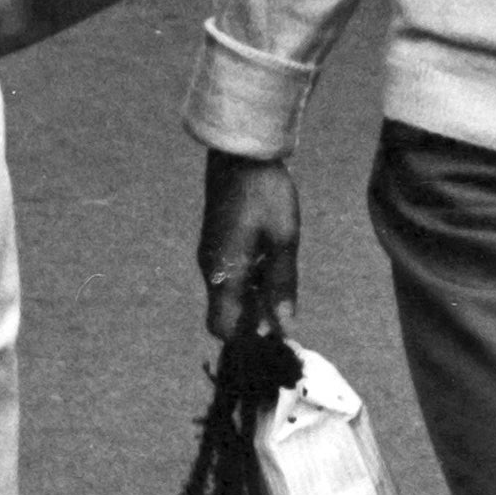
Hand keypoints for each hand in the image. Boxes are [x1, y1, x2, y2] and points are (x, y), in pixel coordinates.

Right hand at [199, 151, 300, 343]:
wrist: (240, 154)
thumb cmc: (265, 194)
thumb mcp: (284, 240)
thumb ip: (282, 285)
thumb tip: (285, 326)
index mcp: (225, 274)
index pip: (223, 328)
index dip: (246, 340)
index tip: (274, 336)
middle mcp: (211, 270)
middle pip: (224, 315)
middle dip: (251, 321)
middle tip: (283, 309)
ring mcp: (210, 256)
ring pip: (227, 296)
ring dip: (252, 300)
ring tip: (280, 283)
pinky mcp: (215, 244)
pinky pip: (228, 277)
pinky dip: (247, 282)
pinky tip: (269, 264)